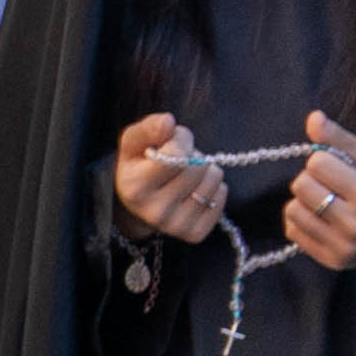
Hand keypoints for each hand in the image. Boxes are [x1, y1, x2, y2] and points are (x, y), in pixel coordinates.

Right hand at [108, 113, 227, 243]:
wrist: (138, 203)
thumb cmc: (138, 165)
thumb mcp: (134, 142)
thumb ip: (149, 127)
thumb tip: (168, 121)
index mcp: (135, 186)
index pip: (177, 154)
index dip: (180, 138)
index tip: (170, 139)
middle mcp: (155, 211)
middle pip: (198, 167)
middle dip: (193, 154)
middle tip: (178, 159)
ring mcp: (176, 225)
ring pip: (214, 179)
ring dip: (206, 168)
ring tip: (187, 173)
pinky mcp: (194, 233)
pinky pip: (222, 196)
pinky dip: (214, 187)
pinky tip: (196, 189)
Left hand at [279, 111, 355, 274]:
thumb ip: (339, 137)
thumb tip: (313, 118)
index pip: (316, 163)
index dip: (322, 160)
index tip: (337, 167)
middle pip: (300, 185)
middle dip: (312, 180)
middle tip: (331, 186)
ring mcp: (344, 247)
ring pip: (292, 209)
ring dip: (304, 201)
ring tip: (328, 203)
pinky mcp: (331, 261)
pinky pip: (292, 230)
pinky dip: (301, 221)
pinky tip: (323, 220)